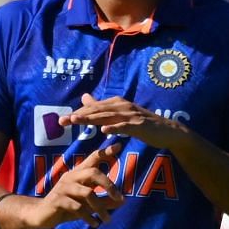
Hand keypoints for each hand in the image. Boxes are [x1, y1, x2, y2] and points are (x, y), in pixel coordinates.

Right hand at [39, 143, 125, 228]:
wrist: (41, 215)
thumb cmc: (66, 207)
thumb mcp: (87, 204)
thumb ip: (104, 201)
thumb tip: (122, 201)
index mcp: (78, 174)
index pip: (92, 158)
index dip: (104, 152)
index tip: (118, 145)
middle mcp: (71, 177)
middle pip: (93, 172)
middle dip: (109, 185)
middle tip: (120, 199)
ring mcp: (63, 188)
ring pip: (88, 194)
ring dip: (100, 208)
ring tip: (107, 219)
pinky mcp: (58, 200)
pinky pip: (78, 208)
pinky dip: (89, 217)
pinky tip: (94, 224)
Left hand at [61, 93, 189, 150]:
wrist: (167, 131)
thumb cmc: (143, 124)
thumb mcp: (120, 114)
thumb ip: (102, 107)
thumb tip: (84, 97)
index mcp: (115, 103)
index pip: (92, 108)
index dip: (77, 113)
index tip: (61, 120)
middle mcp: (121, 106)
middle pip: (96, 111)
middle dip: (78, 116)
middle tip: (62, 121)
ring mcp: (131, 115)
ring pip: (107, 116)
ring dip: (91, 119)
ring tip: (76, 121)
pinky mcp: (139, 125)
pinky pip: (125, 126)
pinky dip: (115, 127)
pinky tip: (104, 130)